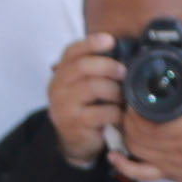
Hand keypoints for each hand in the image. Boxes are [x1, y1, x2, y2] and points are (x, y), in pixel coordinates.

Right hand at [43, 34, 129, 164]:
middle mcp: (58, 87)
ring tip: (121, 97)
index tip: (110, 40)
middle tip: (123, 73)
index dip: (91, 43)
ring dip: (114, 91)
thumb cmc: (84, 108)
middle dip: (108, 66)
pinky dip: (116, 111)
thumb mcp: (83, 86)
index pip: (71, 52)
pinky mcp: (75, 122)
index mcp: (61, 74)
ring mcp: (64, 105)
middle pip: (83, 66)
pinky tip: (119, 114)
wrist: (74, 141)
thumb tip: (122, 53)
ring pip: (94, 87)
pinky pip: (102, 111)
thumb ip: (94, 70)